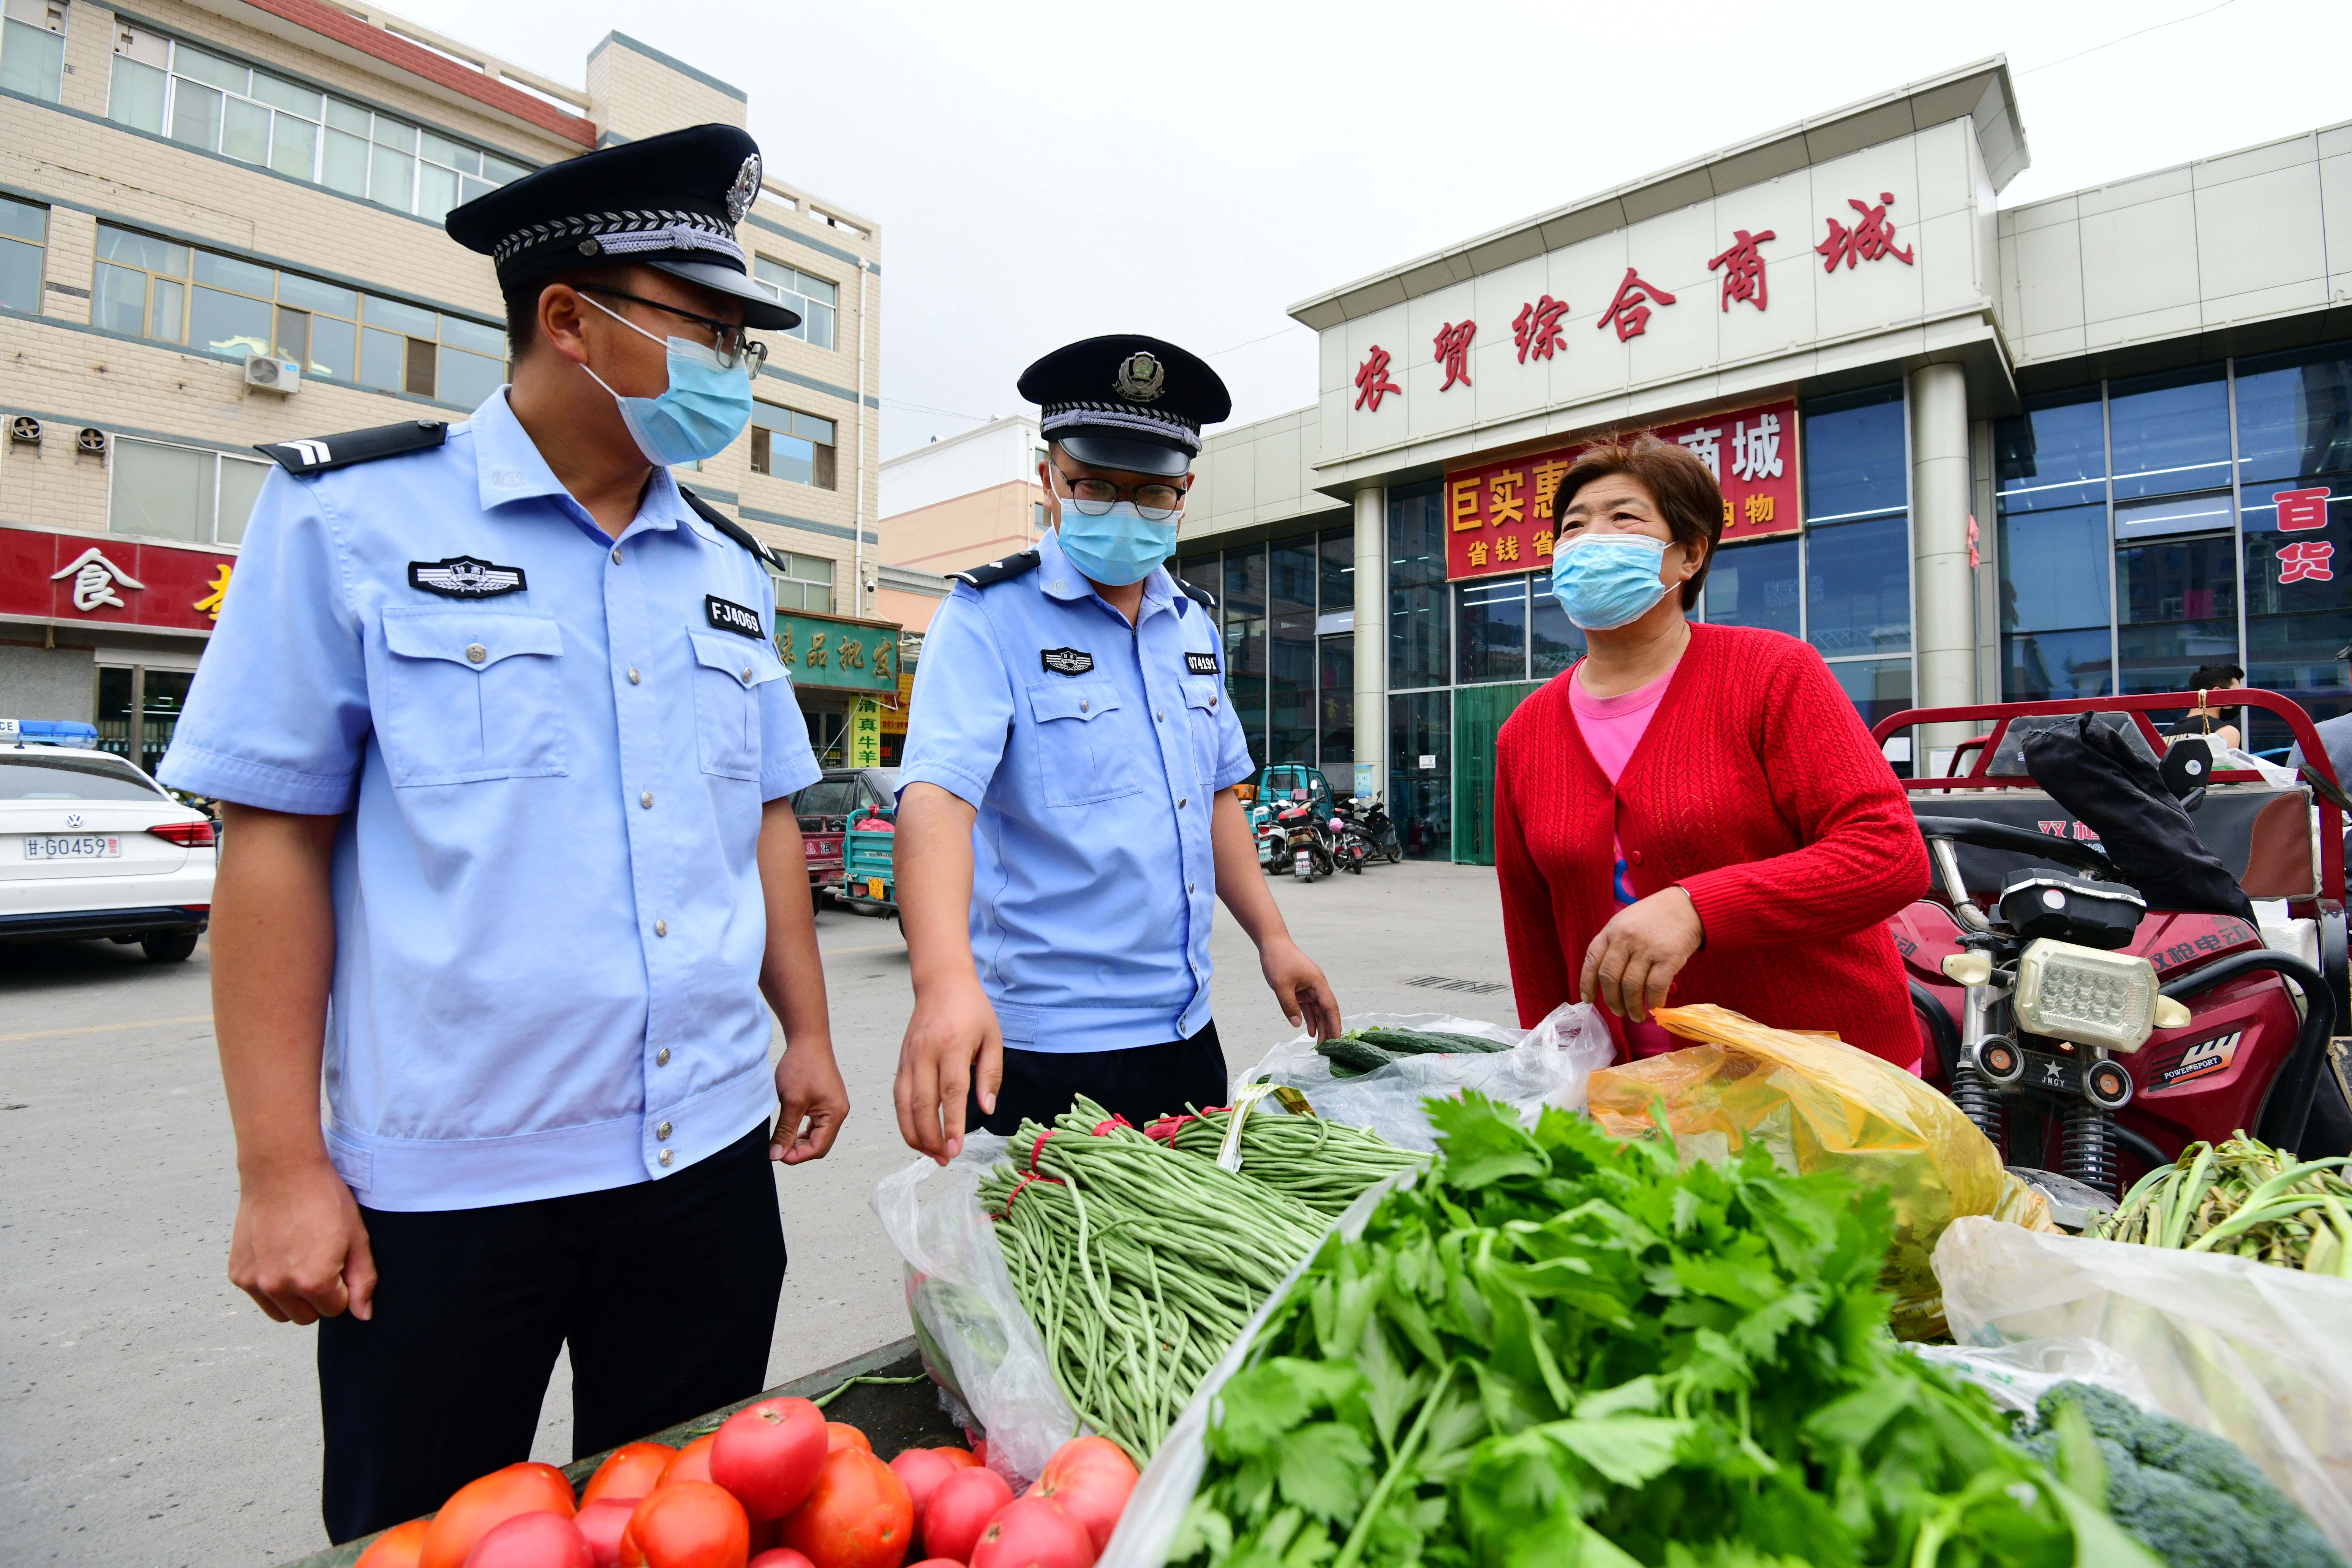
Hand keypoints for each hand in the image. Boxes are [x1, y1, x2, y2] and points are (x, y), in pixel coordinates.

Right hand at [227, 1157, 375, 1325]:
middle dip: (317, 1297)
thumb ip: (362, 1281)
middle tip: (318, 1260)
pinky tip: (278, 1253)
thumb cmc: (323, 1199)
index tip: (336, 1261)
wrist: (282, 1171)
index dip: (341, 1287)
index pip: (336, 1309)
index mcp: (313, 1282)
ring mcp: (254, 1282)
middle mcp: (279, 1287)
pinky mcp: (238, 1273)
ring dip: (292, 1296)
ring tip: (298, 1259)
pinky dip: (270, 1283)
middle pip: (307, 1316)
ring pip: (281, 1312)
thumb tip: (362, 1315)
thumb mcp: (357, 1238)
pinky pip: (259, 1295)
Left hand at [772, 1041, 848, 1165]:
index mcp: (835, 1114)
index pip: (817, 1148)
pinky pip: (818, 1124)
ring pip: (818, 1135)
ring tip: (782, 1138)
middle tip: (777, 1148)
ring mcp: (834, 1106)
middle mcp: (839, 1112)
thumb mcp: (791, 1102)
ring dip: (801, 1141)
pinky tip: (791, 1127)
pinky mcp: (827, 1100)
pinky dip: (804, 1130)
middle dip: (799, 1151)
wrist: (808, 1039)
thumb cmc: (802, 1066)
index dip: (796, 1156)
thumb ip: (785, 1131)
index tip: (776, 1154)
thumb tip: (777, 1155)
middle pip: (820, 1145)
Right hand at [893, 977, 1002, 1164]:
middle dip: (931, 1137)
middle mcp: (926, 1053)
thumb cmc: (972, 1011)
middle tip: (944, 1160)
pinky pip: (898, 1096)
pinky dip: (904, 1119)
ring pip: (904, 1104)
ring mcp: (909, 1058)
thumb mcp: (993, 1038)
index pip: (950, 1093)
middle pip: (922, 1103)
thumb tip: (986, 1110)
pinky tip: (916, 1135)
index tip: (955, 1150)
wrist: (942, 984)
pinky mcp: (901, 1061)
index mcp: (952, 1046)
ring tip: (930, 1154)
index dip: (951, 1125)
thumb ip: (990, 1075)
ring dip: (914, 1134)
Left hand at [1260, 935, 1341, 1040]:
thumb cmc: (1279, 960)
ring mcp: (1309, 988)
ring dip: (1319, 1025)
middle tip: (1328, 1047)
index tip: (1337, 1039)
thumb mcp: (1282, 985)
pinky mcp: (1301, 989)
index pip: (1330, 1007)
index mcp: (1318, 983)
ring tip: (1319, 1044)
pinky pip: (1308, 1006)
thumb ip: (1289, 1006)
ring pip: (1317, 1010)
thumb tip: (1296, 1024)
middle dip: (1328, 1028)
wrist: (1272, 943)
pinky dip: (1309, 1018)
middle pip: (1326, 1011)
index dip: (1334, 1023)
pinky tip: (1309, 1030)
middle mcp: (1317, 986)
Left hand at [1579, 886, 1705, 1023]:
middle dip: (1612, 1001)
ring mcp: (1646, 948)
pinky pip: (1655, 987)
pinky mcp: (1668, 957)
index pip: (1592, 960)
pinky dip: (1653, 1002)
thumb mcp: (1625, 922)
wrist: (1687, 906)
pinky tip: (1654, 1007)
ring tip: (1636, 1016)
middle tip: (1618, 1012)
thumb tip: (1606, 980)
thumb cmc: (1654, 917)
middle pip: (1610, 978)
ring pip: (1631, 987)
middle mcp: (1625, 939)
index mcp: (1611, 930)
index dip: (1587, 984)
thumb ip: (1613, 945)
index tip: (1588, 1000)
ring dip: (1632, 1007)